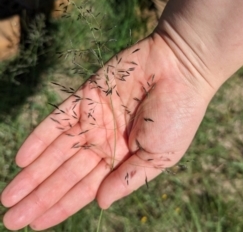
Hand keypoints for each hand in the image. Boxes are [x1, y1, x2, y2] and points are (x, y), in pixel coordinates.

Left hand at [1, 33, 213, 229]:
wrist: (181, 70)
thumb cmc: (177, 115)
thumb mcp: (160, 157)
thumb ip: (129, 179)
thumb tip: (101, 203)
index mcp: (123, 157)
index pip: (87, 187)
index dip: (62, 205)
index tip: (36, 225)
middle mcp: (105, 140)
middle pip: (66, 172)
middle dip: (40, 195)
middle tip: (12, 218)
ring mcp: (94, 118)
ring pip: (57, 150)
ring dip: (34, 172)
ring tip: (9, 197)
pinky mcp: (87, 95)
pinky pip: (58, 119)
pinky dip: (40, 138)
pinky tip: (22, 158)